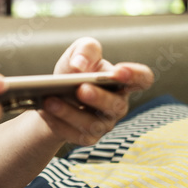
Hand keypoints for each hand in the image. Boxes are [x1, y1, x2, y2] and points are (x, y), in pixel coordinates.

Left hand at [38, 37, 153, 145]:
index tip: (120, 72)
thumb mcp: (78, 52)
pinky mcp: (88, 137)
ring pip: (92, 123)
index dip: (135, 76)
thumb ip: (85, 50)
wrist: (53, 94)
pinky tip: (45, 112)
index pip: (142, 79)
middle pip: (116, 105)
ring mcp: (104, 124)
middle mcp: (117, 104)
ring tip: (50, 101)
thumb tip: (80, 66)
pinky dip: (58, 123)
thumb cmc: (73, 71)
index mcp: (121, 81)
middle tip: (80, 89)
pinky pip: (75, 134)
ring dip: (70, 112)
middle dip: (98, 97)